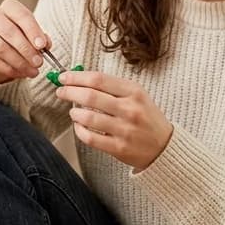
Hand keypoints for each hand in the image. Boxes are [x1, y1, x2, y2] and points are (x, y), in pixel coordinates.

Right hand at [0, 0, 50, 84]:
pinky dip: (9, 69)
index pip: (21, 15)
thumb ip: (41, 39)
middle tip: (38, 62)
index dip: (33, 31)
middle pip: (9, 31)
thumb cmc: (20, 39)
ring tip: (32, 71)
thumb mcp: (33, 35)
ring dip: (19, 62)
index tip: (42, 45)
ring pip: (0, 48)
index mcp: (9, 7)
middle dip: (26, 49)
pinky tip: (20, 74)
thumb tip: (45, 45)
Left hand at [56, 71, 173, 170]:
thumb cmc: (147, 118)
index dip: (76, 77)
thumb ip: (112, 87)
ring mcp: (124, 129)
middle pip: (90, 96)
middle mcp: (130, 109)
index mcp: (134, 92)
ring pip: (88, 117)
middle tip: (61, 91)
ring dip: (74, 112)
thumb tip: (81, 79)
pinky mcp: (118, 147)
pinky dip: (79, 130)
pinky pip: (90, 137)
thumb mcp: (137, 96)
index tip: (64, 77)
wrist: (164, 146)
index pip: (99, 79)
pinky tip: (79, 126)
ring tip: (73, 111)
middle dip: (69, 91)